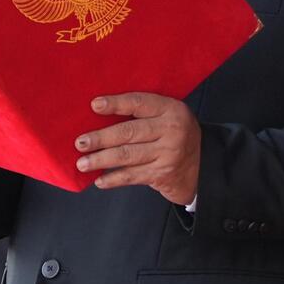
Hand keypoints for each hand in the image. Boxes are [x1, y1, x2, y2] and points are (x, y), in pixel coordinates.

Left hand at [76, 94, 201, 203]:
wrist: (203, 166)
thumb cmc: (176, 136)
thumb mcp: (169, 117)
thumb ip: (145, 113)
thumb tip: (100, 115)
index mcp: (172, 109)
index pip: (139, 103)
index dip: (116, 104)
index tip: (94, 105)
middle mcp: (172, 130)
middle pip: (129, 132)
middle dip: (101, 138)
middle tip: (80, 143)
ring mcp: (168, 153)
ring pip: (127, 155)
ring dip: (101, 160)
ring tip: (82, 163)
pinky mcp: (163, 174)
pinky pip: (132, 176)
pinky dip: (113, 179)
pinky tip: (99, 180)